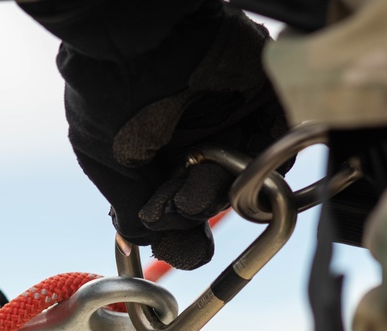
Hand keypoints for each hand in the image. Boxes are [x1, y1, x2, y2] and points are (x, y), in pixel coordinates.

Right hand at [53, 1, 292, 269]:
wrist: (136, 29)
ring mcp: (229, 121)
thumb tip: (143, 241)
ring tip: (199, 182)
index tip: (178, 245)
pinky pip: (278, 142)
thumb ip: (130, 208)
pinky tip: (241, 168)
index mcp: (152, 155)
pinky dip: (266, 164)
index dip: (177, 234)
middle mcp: (191, 142)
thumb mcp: (108, 160)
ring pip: (242, 177)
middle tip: (181, 203)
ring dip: (224, 192)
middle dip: (196, 209)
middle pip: (211, 199)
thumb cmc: (110, 92)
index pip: (173, 212)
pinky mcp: (262, 99)